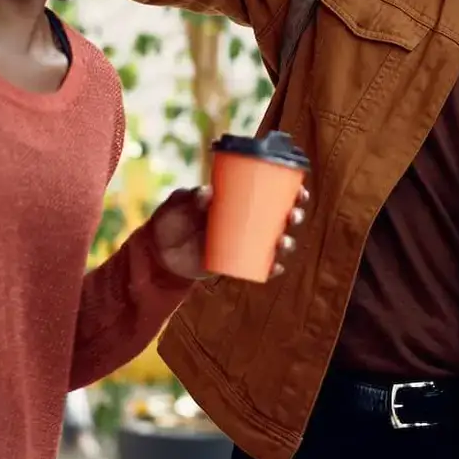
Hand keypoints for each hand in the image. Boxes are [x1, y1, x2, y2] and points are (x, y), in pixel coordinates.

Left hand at [146, 185, 309, 281]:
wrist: (158, 253)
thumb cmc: (169, 221)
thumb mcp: (177, 206)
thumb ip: (190, 200)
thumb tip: (207, 194)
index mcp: (236, 200)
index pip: (269, 191)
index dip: (290, 191)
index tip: (300, 190)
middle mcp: (244, 220)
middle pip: (278, 217)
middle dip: (293, 216)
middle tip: (293, 215)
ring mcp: (241, 242)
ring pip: (273, 242)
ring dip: (285, 242)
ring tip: (283, 242)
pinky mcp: (235, 263)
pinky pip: (259, 266)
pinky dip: (270, 268)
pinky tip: (275, 268)